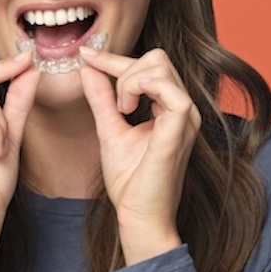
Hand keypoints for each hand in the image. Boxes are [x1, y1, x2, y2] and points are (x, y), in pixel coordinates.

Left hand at [79, 46, 200, 263]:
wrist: (139, 216)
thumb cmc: (130, 183)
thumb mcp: (109, 130)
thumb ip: (101, 98)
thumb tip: (88, 68)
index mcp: (170, 108)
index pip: (148, 66)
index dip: (113, 58)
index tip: (85, 55)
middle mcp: (183, 108)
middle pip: (157, 57)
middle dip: (124, 68)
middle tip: (113, 103)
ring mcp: (186, 116)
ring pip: (160, 65)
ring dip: (129, 80)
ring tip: (121, 110)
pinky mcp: (181, 127)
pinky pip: (167, 87)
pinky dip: (141, 87)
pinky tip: (127, 109)